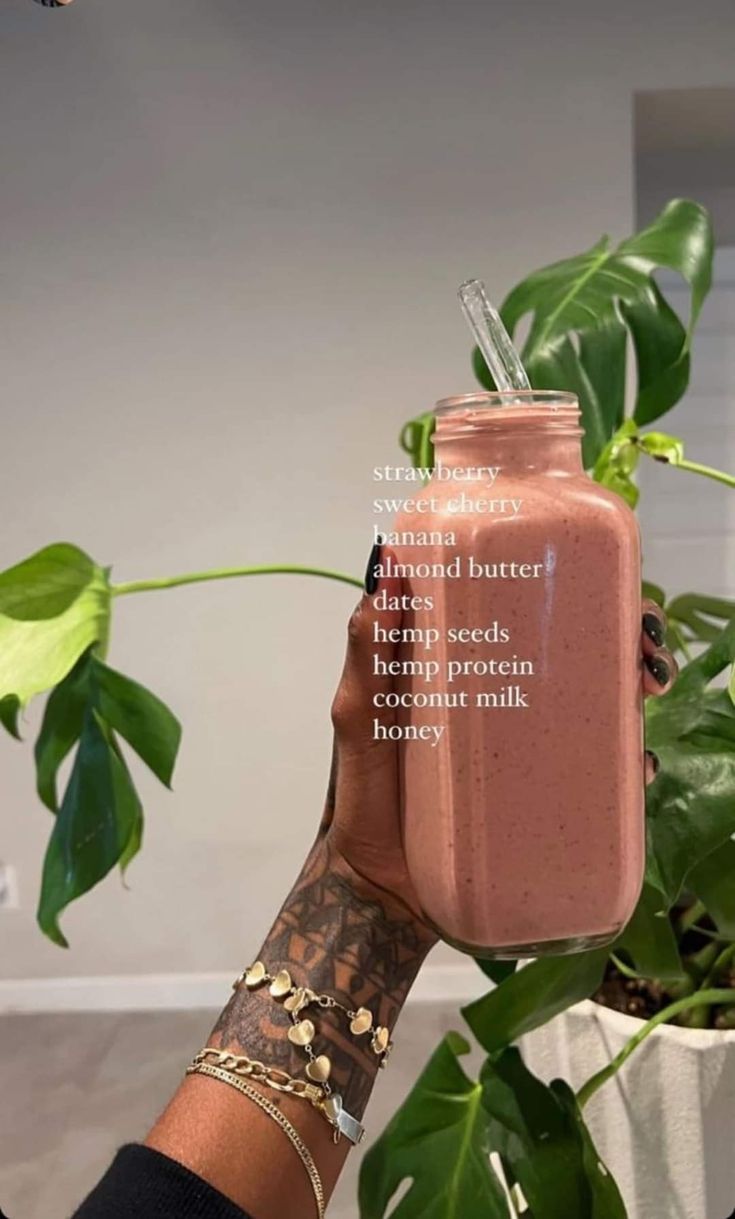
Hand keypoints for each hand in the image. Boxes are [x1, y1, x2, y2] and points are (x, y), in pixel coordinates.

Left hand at [322, 563, 675, 924]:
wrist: (380, 881)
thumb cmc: (366, 787)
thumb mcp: (359, 712)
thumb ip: (368, 651)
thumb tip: (388, 569)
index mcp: (467, 659)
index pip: (527, 604)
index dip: (575, 584)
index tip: (600, 581)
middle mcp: (509, 693)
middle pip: (581, 649)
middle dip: (626, 638)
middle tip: (641, 656)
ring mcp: (529, 744)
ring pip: (599, 702)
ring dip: (635, 687)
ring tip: (648, 692)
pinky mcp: (543, 791)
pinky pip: (596, 768)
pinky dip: (628, 760)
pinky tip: (640, 763)